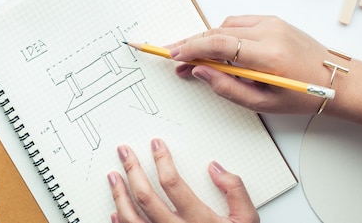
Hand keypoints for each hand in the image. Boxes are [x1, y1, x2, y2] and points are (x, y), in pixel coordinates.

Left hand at [107, 138, 258, 222]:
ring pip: (132, 218)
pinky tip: (114, 210)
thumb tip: (216, 168)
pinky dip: (119, 222)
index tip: (155, 145)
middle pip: (146, 197)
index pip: (172, 183)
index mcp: (199, 220)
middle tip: (124, 153)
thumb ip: (235, 191)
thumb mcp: (247, 220)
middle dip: (132, 170)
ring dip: (119, 195)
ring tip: (113, 177)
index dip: (161, 160)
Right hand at [169, 15, 332, 113]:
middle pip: (217, 32)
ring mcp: (272, 22)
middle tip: (174, 56)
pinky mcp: (273, 20)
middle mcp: (269, 32)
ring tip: (194, 57)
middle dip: (192, 44)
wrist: (334, 80)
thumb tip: (199, 71)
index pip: (219, 44)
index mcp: (268, 55)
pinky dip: (223, 34)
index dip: (191, 48)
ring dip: (206, 39)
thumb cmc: (302, 95)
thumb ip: (226, 88)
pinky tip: (217, 49)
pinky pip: (238, 23)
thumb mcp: (262, 102)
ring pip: (225, 25)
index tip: (174, 55)